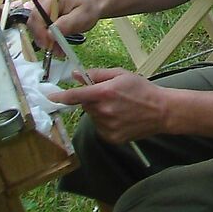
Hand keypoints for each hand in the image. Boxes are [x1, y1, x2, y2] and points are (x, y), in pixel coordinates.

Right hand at [28, 0, 102, 50]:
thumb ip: (66, 24)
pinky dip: (47, 38)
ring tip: (59, 50)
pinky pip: (40, 28)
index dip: (40, 32)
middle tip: (56, 51)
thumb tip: (49, 34)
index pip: (37, 15)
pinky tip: (57, 45)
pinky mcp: (42, 14)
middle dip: (43, 39)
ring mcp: (41, 7)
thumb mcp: (81, 17)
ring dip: (46, 41)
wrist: (92, 5)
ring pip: (36, 28)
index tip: (49, 45)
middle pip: (34, 23)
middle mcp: (43, 0)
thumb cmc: (88, 9)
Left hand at [52, 68, 167, 142]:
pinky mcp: (111, 137)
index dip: (61, 97)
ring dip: (100, 111)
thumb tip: (77, 75)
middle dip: (93, 99)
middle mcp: (103, 111)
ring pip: (93, 117)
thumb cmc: (142, 89)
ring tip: (120, 107)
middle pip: (85, 105)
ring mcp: (106, 126)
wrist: (161, 111)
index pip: (76, 95)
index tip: (51, 97)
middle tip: (110, 96)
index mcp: (105, 93)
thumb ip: (97, 74)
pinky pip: (100, 127)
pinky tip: (121, 117)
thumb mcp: (121, 74)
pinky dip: (106, 122)